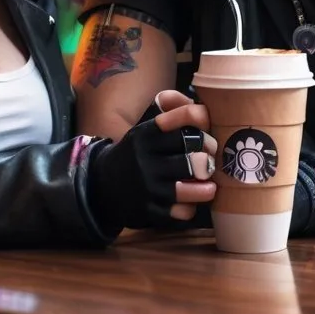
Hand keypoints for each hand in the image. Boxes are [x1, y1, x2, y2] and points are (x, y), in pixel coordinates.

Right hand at [88, 98, 216, 233]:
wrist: (104, 185)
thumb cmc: (137, 151)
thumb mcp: (145, 126)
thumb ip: (168, 106)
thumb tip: (195, 101)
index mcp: (145, 134)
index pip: (180, 120)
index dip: (200, 118)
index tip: (206, 123)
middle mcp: (145, 159)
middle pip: (190, 155)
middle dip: (208, 154)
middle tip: (210, 156)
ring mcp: (147, 187)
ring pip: (187, 188)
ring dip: (205, 186)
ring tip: (210, 183)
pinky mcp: (149, 211)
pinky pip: (180, 212)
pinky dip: (190, 207)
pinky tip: (190, 201)